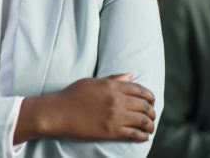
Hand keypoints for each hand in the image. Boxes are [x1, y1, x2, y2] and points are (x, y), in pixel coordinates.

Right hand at [15, 73, 155, 143]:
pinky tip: (143, 136)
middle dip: (152, 112)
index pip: (140, 90)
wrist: (57, 113)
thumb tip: (130, 74)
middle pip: (145, 106)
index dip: (150, 97)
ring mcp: (115, 116)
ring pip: (143, 121)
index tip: (151, 101)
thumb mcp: (92, 82)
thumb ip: (113, 79)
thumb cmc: (72, 95)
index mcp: (112, 86)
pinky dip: (143, 136)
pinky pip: (135, 134)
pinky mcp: (111, 131)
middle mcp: (116, 100)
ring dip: (150, 125)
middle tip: (151, 116)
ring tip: (149, 127)